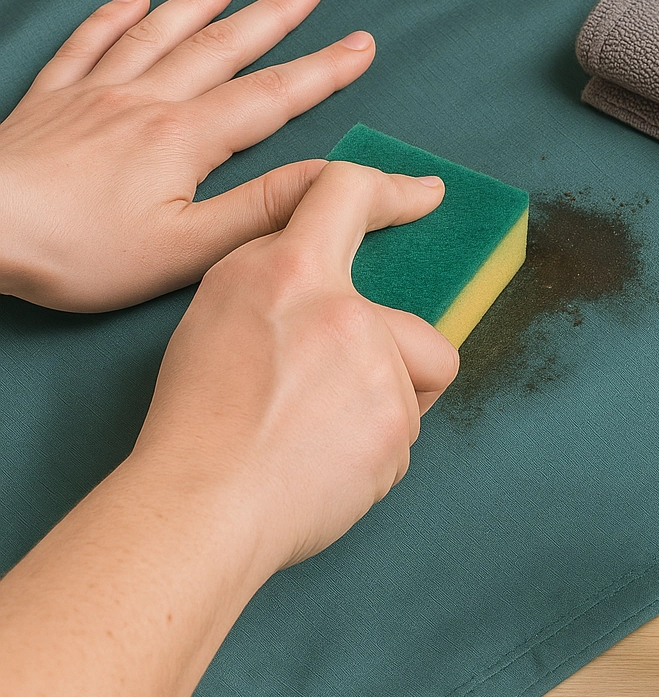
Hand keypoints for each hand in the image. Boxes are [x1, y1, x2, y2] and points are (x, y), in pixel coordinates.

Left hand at [0, 0, 373, 310]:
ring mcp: (95, 93)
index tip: (360, 44)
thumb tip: (330, 181)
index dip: (322, 70)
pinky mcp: (51, 100)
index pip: (272, 96)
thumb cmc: (82, 250)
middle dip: (273, 14)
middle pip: (222, 46)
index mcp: (186, 138)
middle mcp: (146, 100)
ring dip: (201, 2)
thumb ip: (262, 210)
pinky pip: (88, 43)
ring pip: (160, 33)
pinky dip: (114, 16)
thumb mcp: (189, 246)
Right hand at [129, 160, 459, 570]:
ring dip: (381, 407)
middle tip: (338, 390)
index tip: (425, 195)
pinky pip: (403, 435)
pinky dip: (374, 450)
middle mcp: (346, 316)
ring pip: (414, 387)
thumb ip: (273, 272)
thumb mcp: (216, 309)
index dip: (388, 190)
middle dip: (395, 356)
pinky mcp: (397, 433)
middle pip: (414, 323)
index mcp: (290, 274)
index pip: (346, 193)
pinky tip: (325, 464)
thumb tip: (315, 260)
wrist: (202, 505)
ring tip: (317, 435)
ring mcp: (380, 376)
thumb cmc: (195, 416)